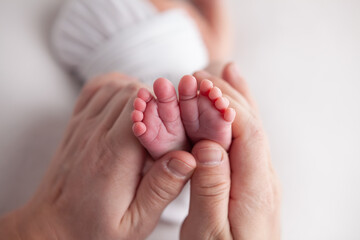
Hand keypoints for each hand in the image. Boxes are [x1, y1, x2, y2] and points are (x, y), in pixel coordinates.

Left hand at [0, 73, 195, 239]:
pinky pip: (97, 87)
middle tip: (171, 121)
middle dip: (159, 101)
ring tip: (153, 116)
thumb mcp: (134, 223)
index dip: (168, 109)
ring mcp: (83, 124)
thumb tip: (187, 159)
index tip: (180, 122)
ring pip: (118, 85)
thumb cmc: (94, 228)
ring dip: (141, 93)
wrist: (53, 226)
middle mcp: (96, 133)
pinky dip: (117, 85)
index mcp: (113, 156)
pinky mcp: (77, 123)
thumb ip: (161, 190)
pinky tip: (128, 101)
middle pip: (134, 92)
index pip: (144, 109)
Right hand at [181, 63, 280, 238]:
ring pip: (250, 126)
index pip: (246, 132)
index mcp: (254, 187)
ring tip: (221, 71)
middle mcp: (262, 175)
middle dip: (226, 95)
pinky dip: (237, 114)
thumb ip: (211, 190)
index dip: (225, 104)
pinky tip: (232, 101)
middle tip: (199, 75)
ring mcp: (259, 174)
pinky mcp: (250, 176)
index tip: (201, 86)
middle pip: (249, 123)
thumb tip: (210, 146)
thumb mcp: (209, 232)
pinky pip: (245, 138)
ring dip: (235, 98)